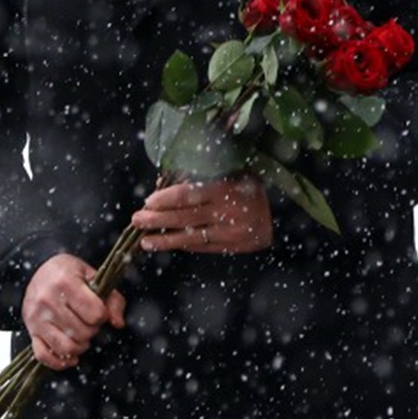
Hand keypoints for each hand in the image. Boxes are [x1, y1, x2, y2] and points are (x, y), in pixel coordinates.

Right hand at [23, 253, 126, 370]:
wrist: (36, 272)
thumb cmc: (66, 274)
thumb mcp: (92, 276)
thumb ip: (112, 298)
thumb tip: (117, 322)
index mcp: (65, 282)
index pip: (95, 313)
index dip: (102, 315)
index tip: (99, 311)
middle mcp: (47, 300)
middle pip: (82, 332)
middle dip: (92, 330)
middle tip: (89, 322)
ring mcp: (36, 318)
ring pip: (66, 347)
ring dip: (80, 347)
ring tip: (82, 337)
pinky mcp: (31, 331)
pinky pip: (43, 355)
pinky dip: (60, 361)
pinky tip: (71, 356)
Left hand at [133, 177, 273, 253]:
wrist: (280, 214)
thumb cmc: (249, 186)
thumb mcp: (232, 170)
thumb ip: (203, 173)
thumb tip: (165, 181)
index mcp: (226, 188)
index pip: (189, 194)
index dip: (166, 199)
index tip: (149, 201)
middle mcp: (228, 212)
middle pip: (185, 217)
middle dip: (158, 220)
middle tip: (137, 220)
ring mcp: (230, 232)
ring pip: (191, 237)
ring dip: (165, 240)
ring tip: (145, 241)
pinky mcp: (232, 247)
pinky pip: (202, 247)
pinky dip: (183, 245)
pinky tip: (168, 243)